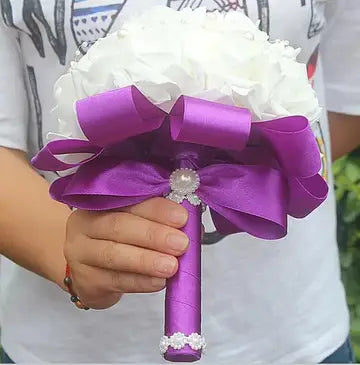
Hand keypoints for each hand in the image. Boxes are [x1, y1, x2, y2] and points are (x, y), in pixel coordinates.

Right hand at [64, 198, 188, 308]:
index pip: (128, 201)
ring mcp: (81, 254)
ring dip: (146, 261)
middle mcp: (85, 225)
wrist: (87, 269)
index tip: (182, 217)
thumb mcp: (135, 223)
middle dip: (153, 235)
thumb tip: (194, 227)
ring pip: (114, 255)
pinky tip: (159, 282)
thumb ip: (161, 222)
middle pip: (118, 226)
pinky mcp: (86, 281)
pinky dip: (140, 282)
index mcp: (100, 203)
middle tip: (181, 244)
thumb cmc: (118, 240)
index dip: (156, 209)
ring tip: (172, 266)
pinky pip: (115, 281)